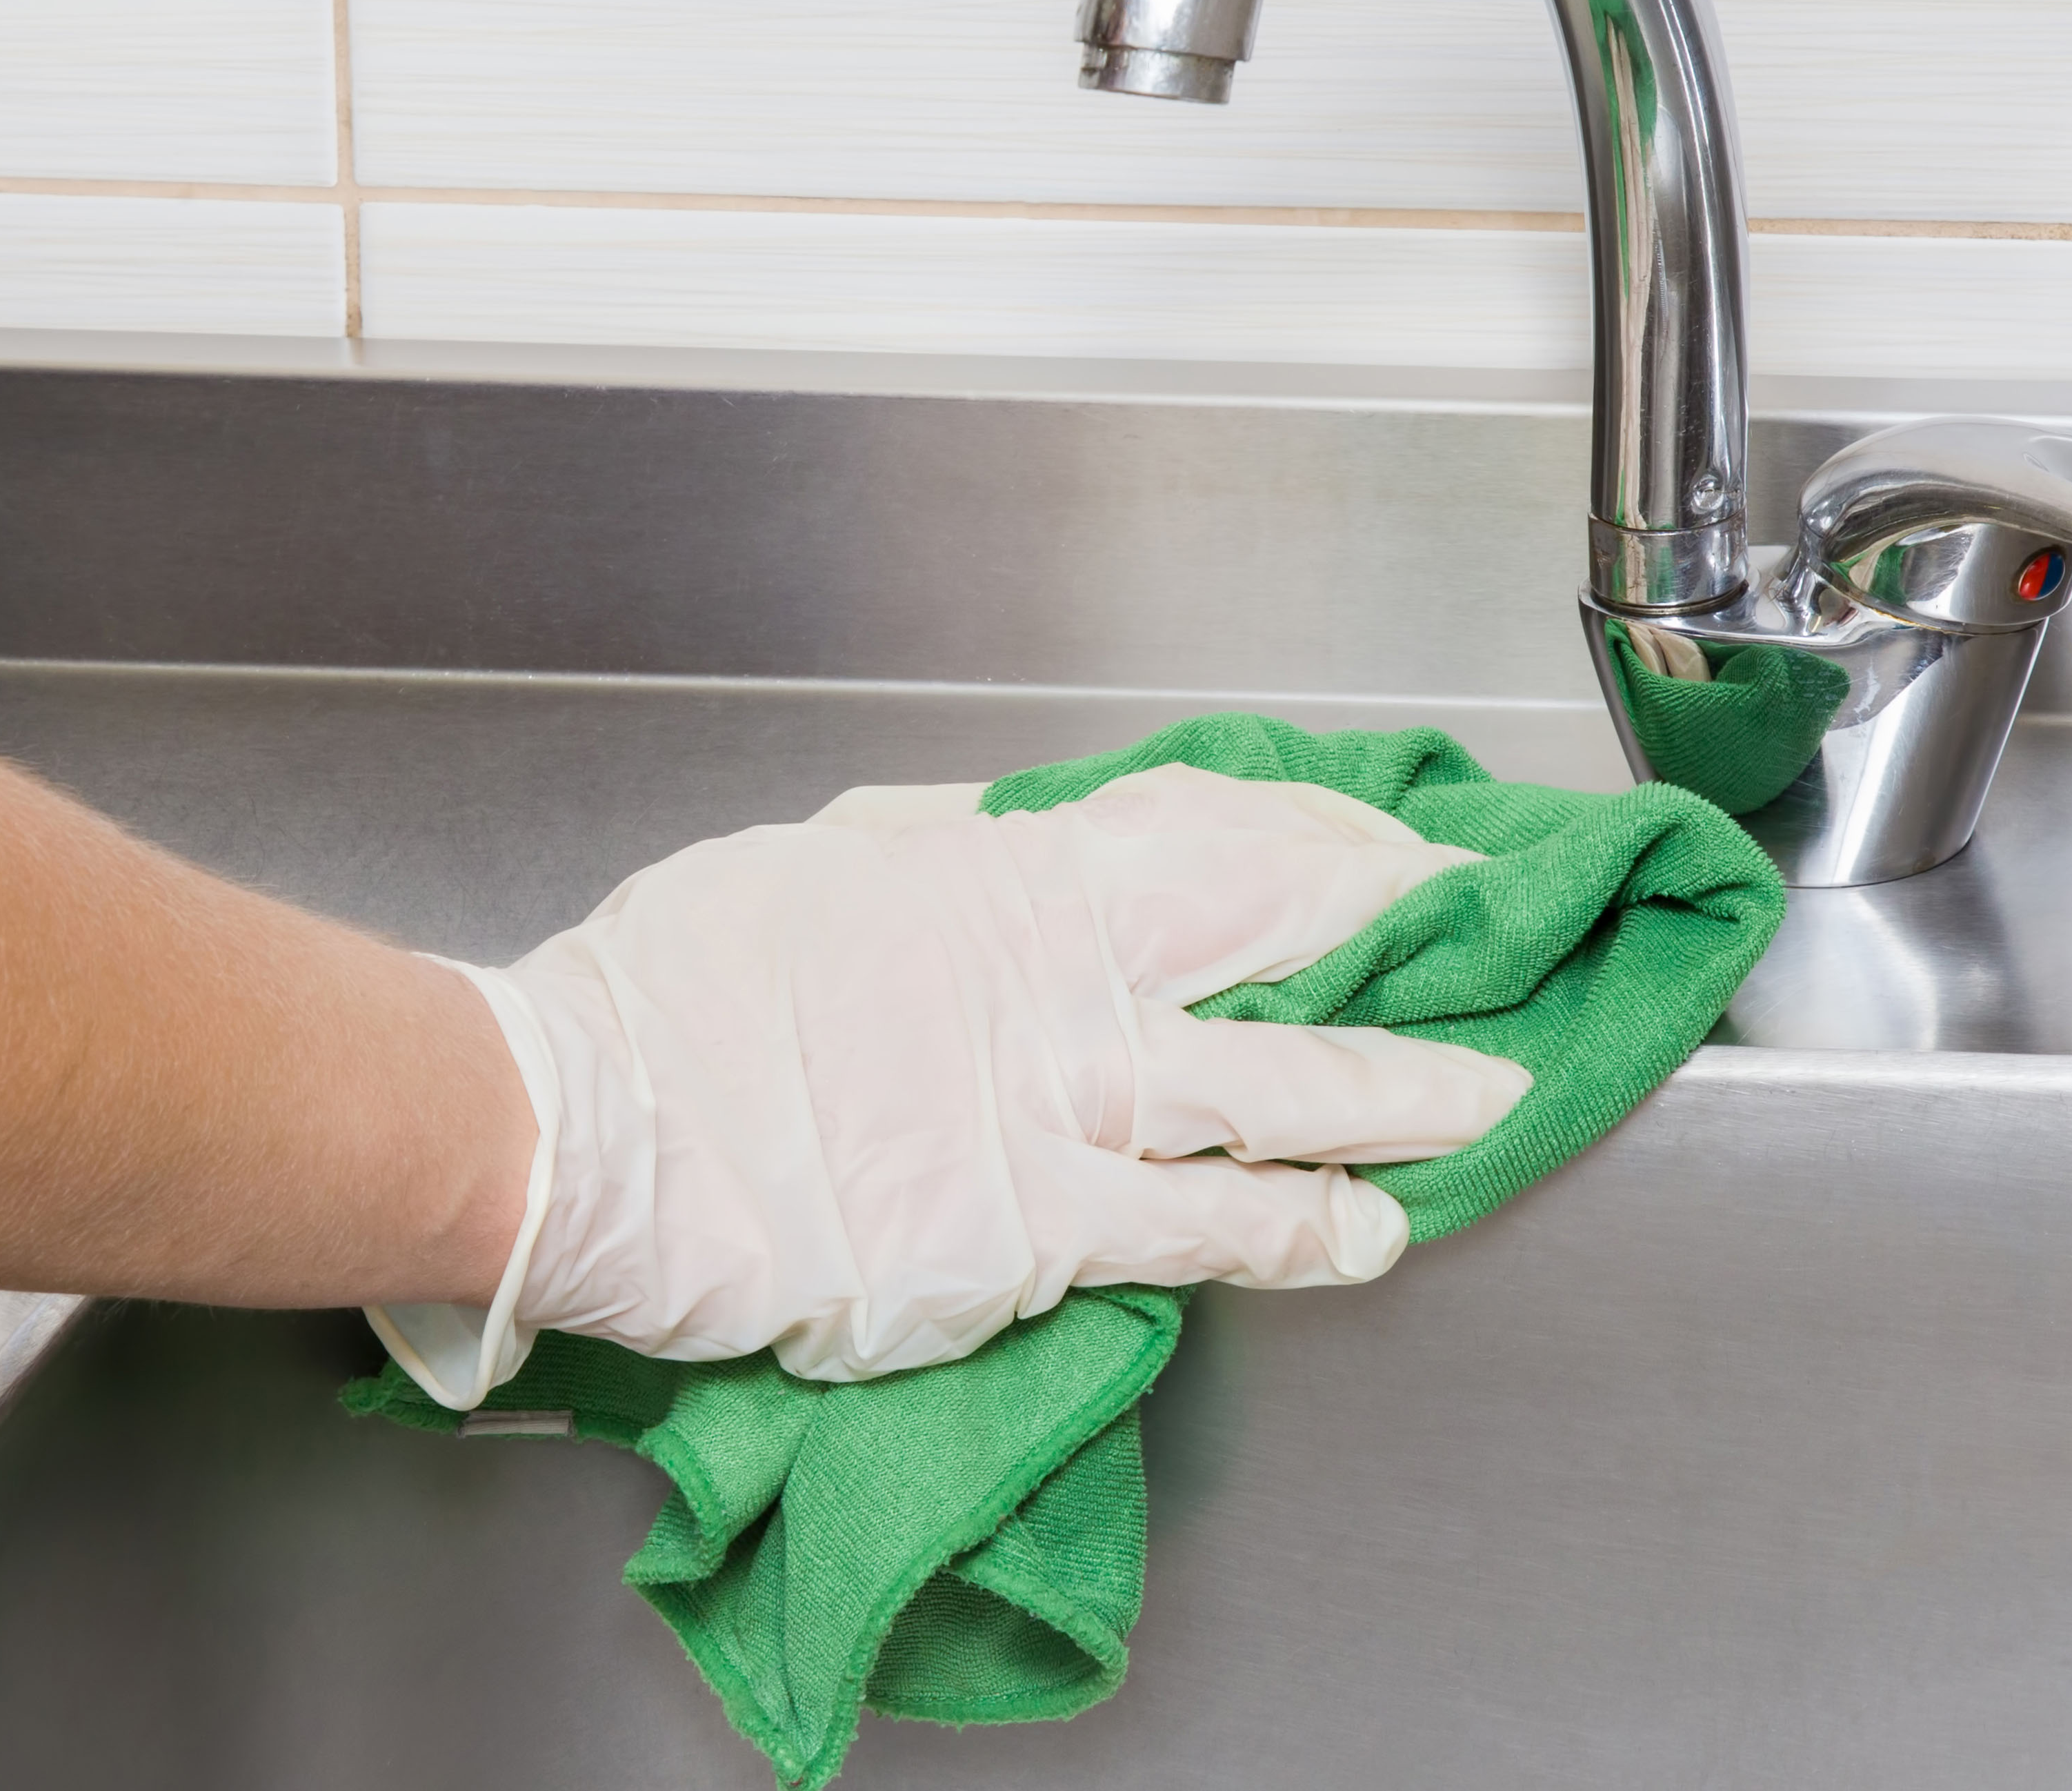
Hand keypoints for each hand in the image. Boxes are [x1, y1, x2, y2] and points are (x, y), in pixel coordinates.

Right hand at [370, 763, 1533, 1404]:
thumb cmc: (674, 998)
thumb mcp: (815, 871)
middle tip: (1485, 946)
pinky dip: (1293, 1230)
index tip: (1384, 845)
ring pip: (1267, 1096)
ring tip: (1482, 1107)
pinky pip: (1195, 1231)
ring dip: (1392, 1098)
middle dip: (1392, 948)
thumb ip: (931, 859)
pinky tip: (1364, 1235)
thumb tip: (1008, 843)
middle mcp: (1047, 987)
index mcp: (995, 879)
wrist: (586, 1132)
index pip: (1204, 832)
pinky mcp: (1024, 1241)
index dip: (1317, 837)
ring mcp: (1045, 1117)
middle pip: (1269, 944)